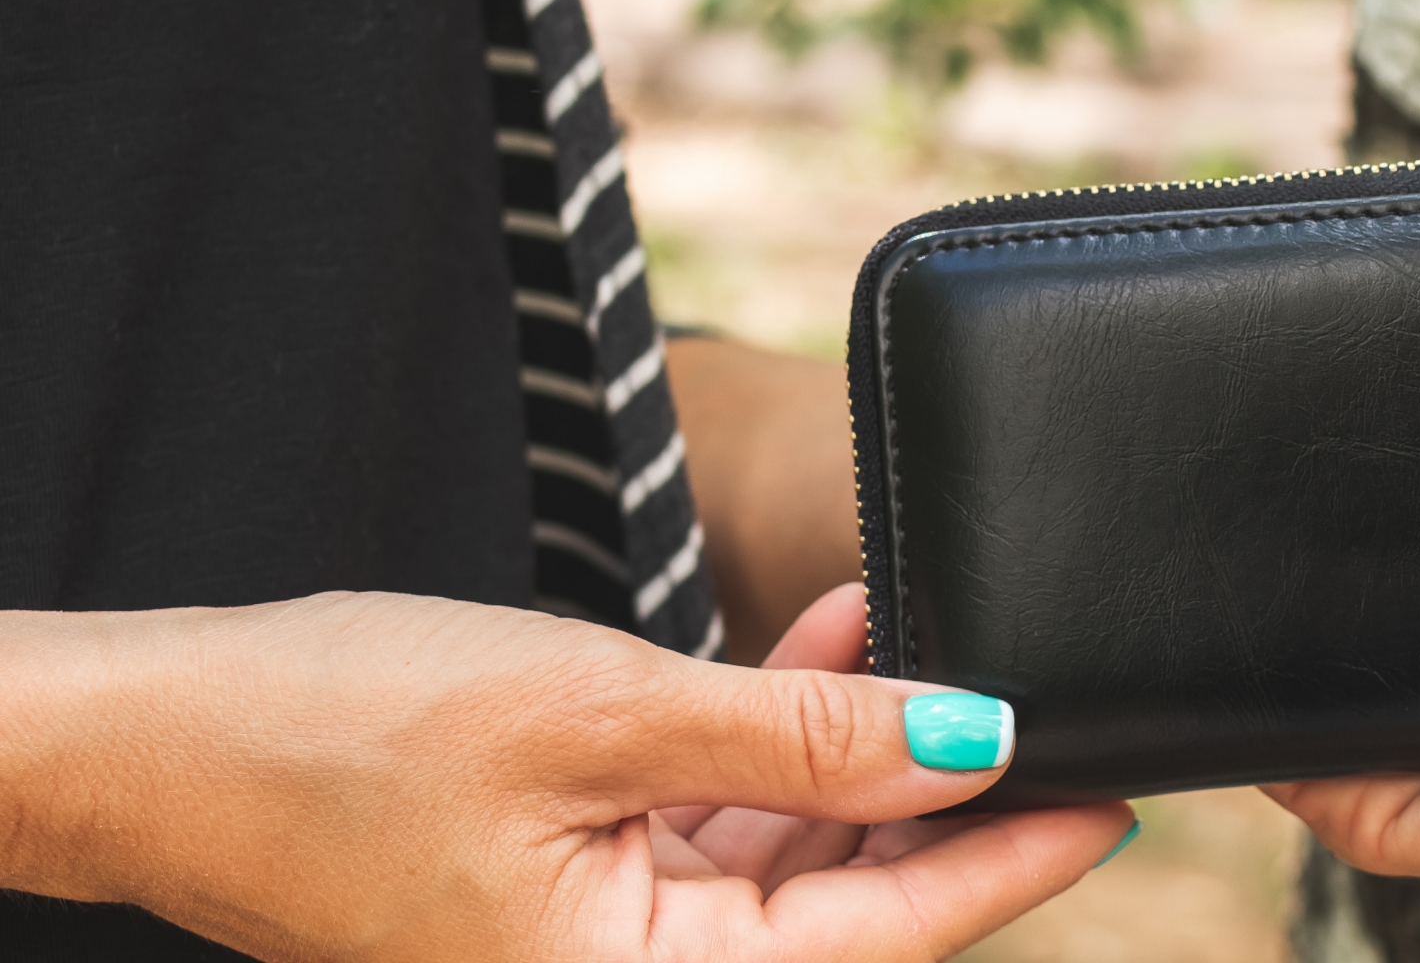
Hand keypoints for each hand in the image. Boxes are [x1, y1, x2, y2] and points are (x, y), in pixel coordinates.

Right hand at [0, 589, 1133, 961]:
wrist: (156, 731)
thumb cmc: (336, 731)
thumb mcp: (599, 712)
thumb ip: (797, 736)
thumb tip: (973, 735)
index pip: (888, 937)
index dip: (1012, 854)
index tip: (1121, 783)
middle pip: (854, 901)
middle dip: (949, 789)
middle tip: (1054, 697)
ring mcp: (607, 934)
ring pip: (797, 850)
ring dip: (863, 739)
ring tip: (933, 628)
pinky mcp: (579, 874)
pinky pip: (720, 814)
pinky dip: (777, 729)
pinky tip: (834, 634)